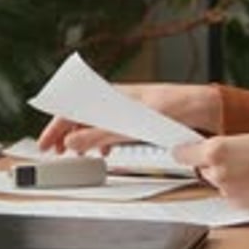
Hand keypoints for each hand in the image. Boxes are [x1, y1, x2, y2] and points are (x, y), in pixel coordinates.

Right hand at [37, 81, 221, 153]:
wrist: (203, 107)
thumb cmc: (174, 107)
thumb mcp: (133, 126)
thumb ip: (101, 134)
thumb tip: (73, 142)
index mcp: (112, 94)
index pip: (74, 106)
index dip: (56, 124)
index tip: (45, 142)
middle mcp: (116, 99)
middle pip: (81, 115)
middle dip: (64, 133)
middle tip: (53, 151)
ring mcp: (126, 109)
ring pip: (94, 122)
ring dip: (81, 138)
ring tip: (74, 154)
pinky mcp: (136, 119)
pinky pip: (110, 128)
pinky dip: (100, 140)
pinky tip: (102, 152)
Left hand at [173, 128, 248, 213]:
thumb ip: (229, 144)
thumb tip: (217, 148)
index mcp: (218, 150)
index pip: (184, 154)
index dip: (185, 152)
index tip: (183, 151)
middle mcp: (220, 175)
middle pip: (203, 170)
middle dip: (214, 166)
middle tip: (237, 158)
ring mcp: (232, 197)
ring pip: (219, 186)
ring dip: (229, 181)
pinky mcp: (245, 212)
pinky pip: (235, 201)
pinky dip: (243, 194)